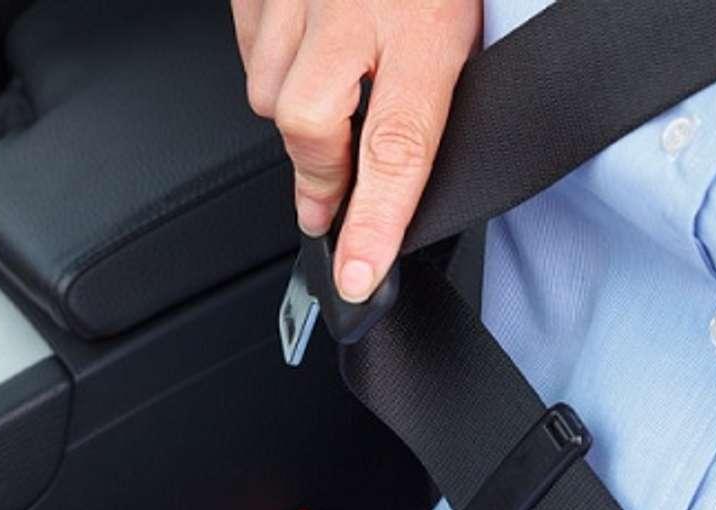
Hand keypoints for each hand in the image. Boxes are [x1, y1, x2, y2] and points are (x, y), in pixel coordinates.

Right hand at [231, 0, 482, 301]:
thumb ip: (448, 82)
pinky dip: (271, 65)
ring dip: (296, 109)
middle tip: (334, 200)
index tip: (357, 276)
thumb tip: (412, 164)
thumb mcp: (469, 18)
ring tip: (336, 88)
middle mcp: (352, 7)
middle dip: (320, 171)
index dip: (375, 222)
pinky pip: (246, 50)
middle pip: (308, 128)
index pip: (396, 147)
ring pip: (269, 93)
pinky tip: (305, 50)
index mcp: (424, 24)